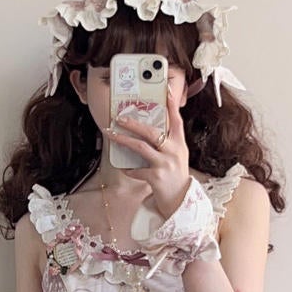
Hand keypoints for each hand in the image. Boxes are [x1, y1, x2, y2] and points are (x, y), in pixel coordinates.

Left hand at [109, 86, 191, 220]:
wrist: (180, 201)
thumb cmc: (175, 176)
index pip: (176, 119)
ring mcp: (165, 163)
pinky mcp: (156, 177)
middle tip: (119, 118)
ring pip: (140, 147)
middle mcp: (174, 150)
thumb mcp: (176, 156)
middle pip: (152, 131)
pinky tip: (124, 167)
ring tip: (111, 135)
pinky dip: (128, 169)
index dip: (171, 104)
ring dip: (123, 140)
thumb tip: (148, 131)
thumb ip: (167, 143)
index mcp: (179, 143)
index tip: (166, 90)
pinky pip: (136, 170)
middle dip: (133, 123)